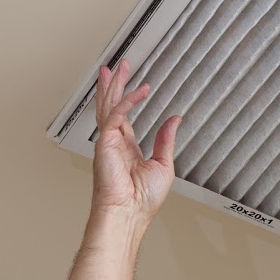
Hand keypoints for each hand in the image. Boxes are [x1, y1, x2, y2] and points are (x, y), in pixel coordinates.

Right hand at [91, 60, 181, 224]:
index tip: (134, 85)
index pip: (124, 117)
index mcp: (125, 148)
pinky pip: (117, 115)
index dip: (127, 99)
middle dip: (114, 84)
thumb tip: (174, 120)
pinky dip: (128, 102)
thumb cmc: (143, 200)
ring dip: (113, 86)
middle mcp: (114, 143)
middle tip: (119, 65)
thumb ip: (166, 140)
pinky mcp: (105, 143)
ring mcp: (107, 142)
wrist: (130, 213)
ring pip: (108, 106)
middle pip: (111, 106)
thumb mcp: (163, 165)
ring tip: (117, 67)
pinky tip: (139, 91)